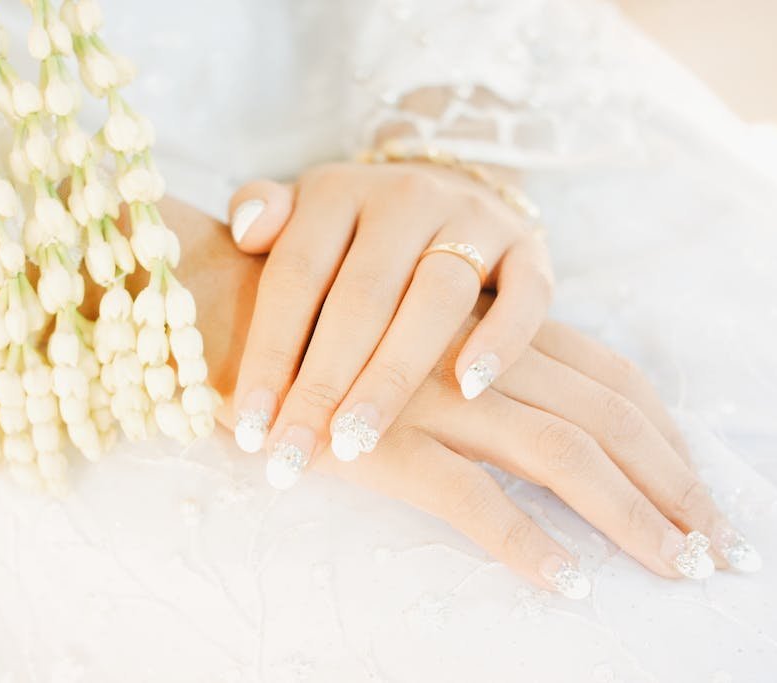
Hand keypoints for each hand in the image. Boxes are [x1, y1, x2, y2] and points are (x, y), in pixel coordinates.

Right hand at [160, 197, 759, 596]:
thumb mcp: (402, 325)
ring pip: (560, 456)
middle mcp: (474, 356)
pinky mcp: (382, 443)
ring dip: (627, 517)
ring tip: (674, 568)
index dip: (666, 433)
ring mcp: (432, 397)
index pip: (610, 375)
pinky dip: (524, 543)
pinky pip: (471, 499)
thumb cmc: (309, 320)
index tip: (699, 489)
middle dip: (671, 485)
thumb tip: (511, 401)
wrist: (220, 305)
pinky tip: (567, 583)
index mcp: (488, 325)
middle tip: (718, 550)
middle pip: (605, 419)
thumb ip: (461, 352)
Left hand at [224, 161, 551, 487]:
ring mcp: (473, 218)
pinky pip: (525, 294)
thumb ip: (262, 212)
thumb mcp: (300, 208)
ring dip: (394, 375)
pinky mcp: (529, 247)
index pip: (295, 275)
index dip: (268, 353)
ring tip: (357, 439)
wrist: (447, 184)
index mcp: (337, 191)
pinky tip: (468, 390)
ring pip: (437, 298)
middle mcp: (405, 197)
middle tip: (296, 453)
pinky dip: (501, 340)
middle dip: (323, 384)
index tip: (247, 428)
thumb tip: (247, 232)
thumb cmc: (353, 227)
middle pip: (362, 296)